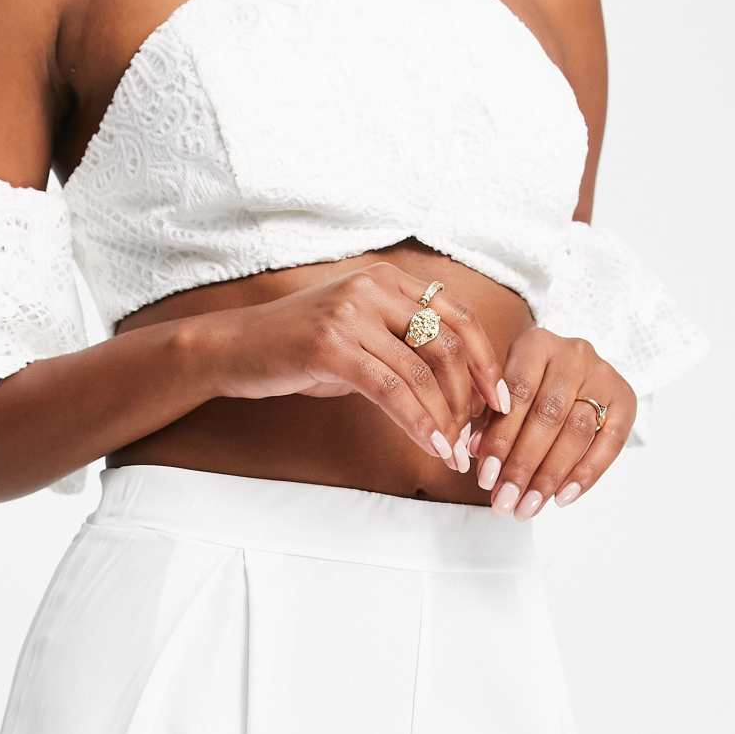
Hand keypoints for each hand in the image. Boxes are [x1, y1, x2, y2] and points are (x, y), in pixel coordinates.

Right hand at [208, 262, 510, 471]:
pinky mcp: (332, 347)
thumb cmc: (297, 349)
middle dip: (470, 398)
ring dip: (444, 420)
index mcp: (387, 280)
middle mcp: (373, 288)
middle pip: (448, 345)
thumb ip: (401, 348)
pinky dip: (416, 422)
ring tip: (452, 453)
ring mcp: (352, 314)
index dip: (486, 361)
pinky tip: (429, 445)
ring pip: (421, 373)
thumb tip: (455, 390)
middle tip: (477, 438)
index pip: (458, 317)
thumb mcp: (357, 334)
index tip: (500, 401)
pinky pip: (390, 391)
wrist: (234, 349)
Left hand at [469, 327, 636, 517]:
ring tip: (528, 508)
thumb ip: (487, 420)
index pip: (517, 393)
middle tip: (505, 502)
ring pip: (577, 431)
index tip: (486, 478)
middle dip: (523, 465)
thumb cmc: (526, 387)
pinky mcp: (625, 399)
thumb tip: (475, 451)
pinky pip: (610, 442)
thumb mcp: (501, 395)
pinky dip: (586, 474)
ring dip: (550, 476)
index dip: (501, 438)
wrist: (570, 371)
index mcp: (536, 345)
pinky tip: (562, 498)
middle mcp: (573, 354)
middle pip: (548, 415)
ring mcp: (603, 375)